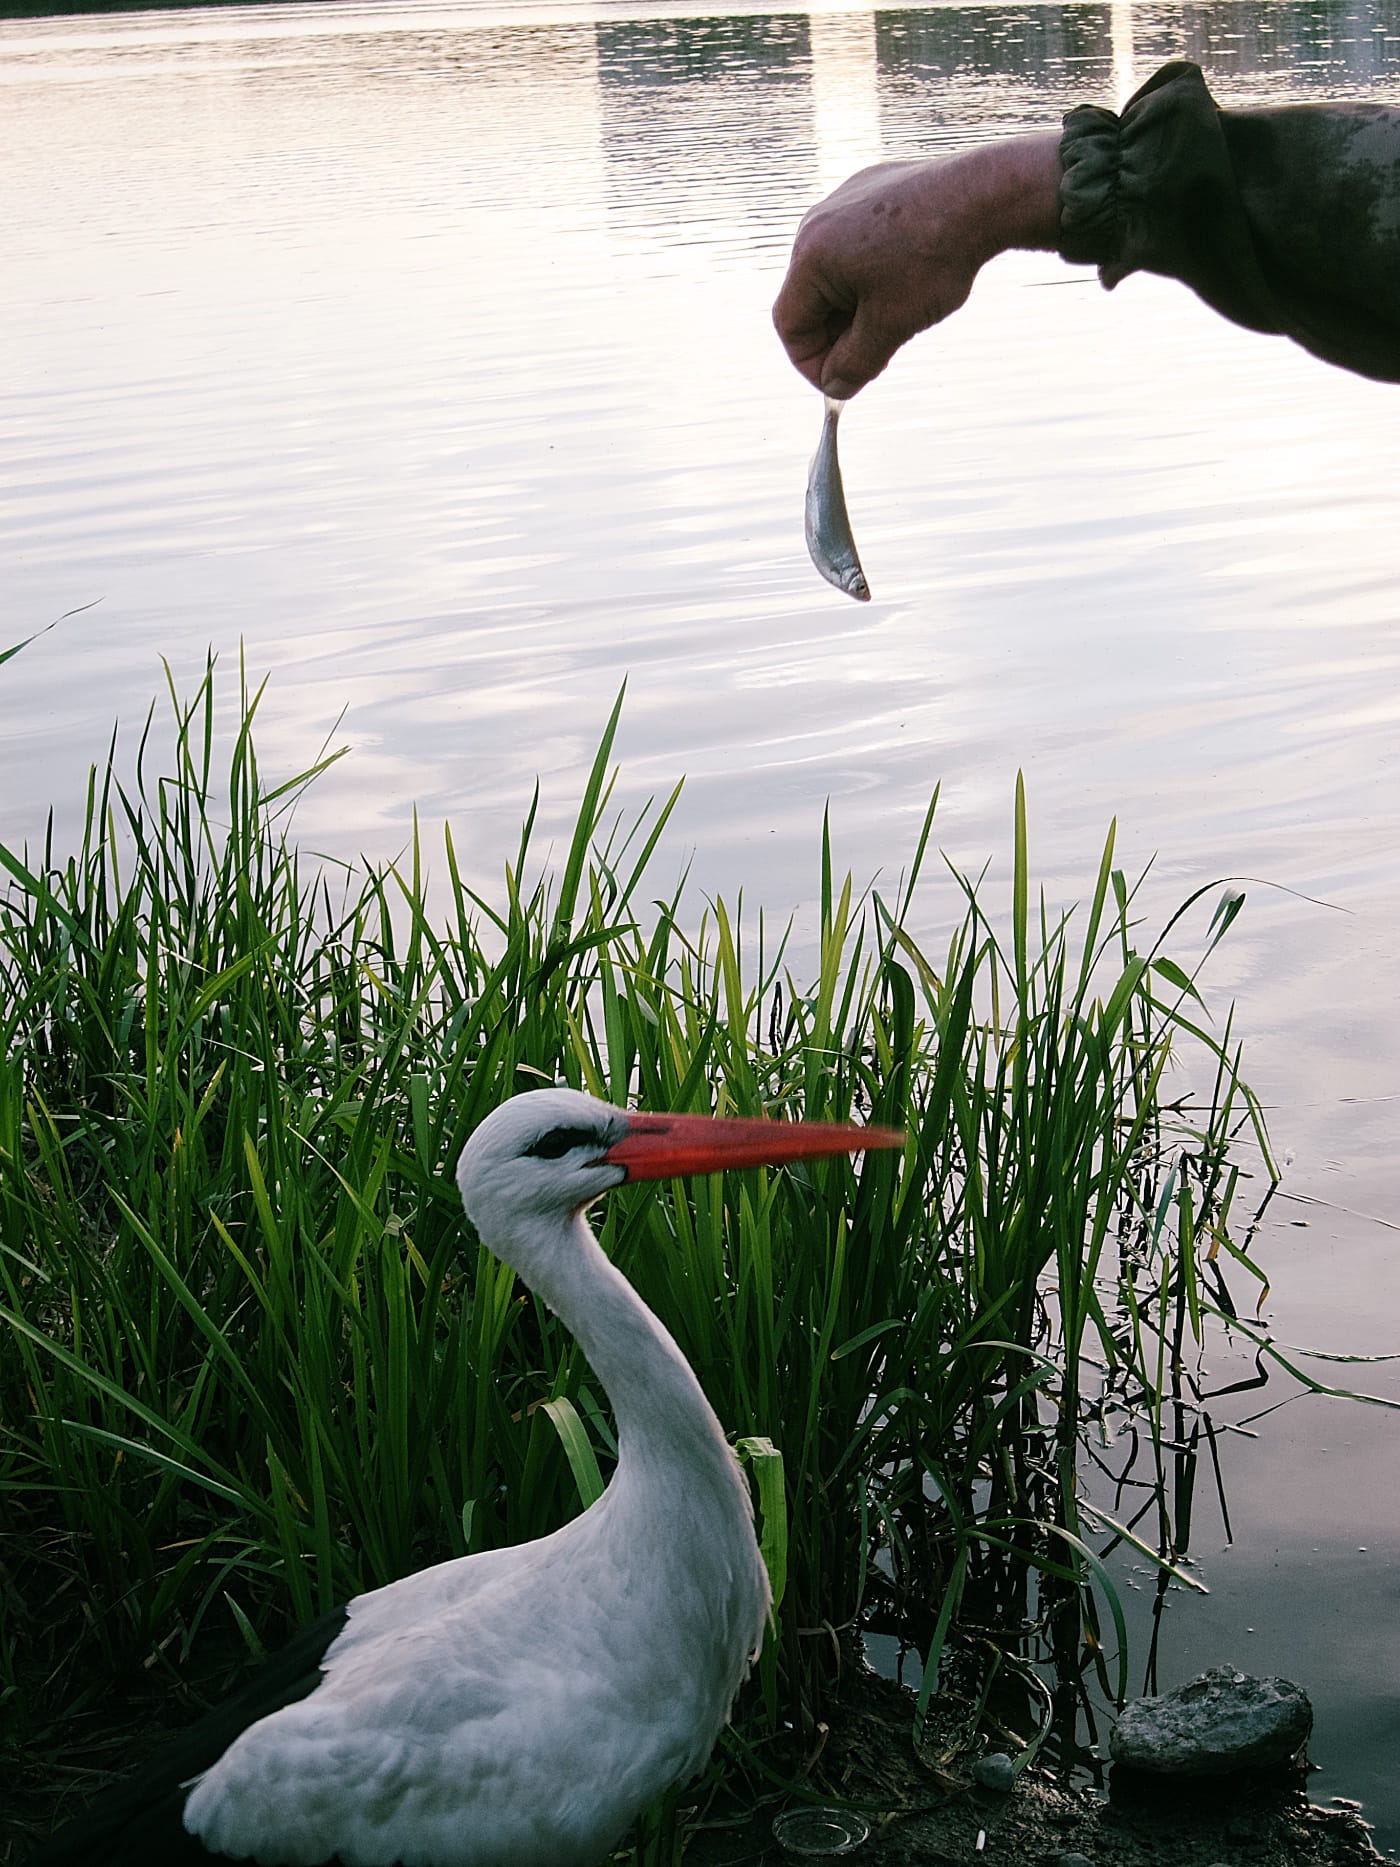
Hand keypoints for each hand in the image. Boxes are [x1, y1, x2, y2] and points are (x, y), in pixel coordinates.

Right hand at [772, 135, 1062, 397]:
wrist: (983, 197)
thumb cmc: (934, 259)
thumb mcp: (891, 326)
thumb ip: (854, 364)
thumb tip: (835, 386)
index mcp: (810, 256)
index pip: (791, 325)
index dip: (811, 364)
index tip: (840, 382)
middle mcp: (817, 222)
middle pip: (810, 298)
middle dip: (836, 336)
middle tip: (872, 358)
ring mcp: (843, 201)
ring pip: (835, 273)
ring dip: (855, 307)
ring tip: (895, 320)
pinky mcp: (870, 189)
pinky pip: (856, 244)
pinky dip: (872, 274)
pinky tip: (906, 282)